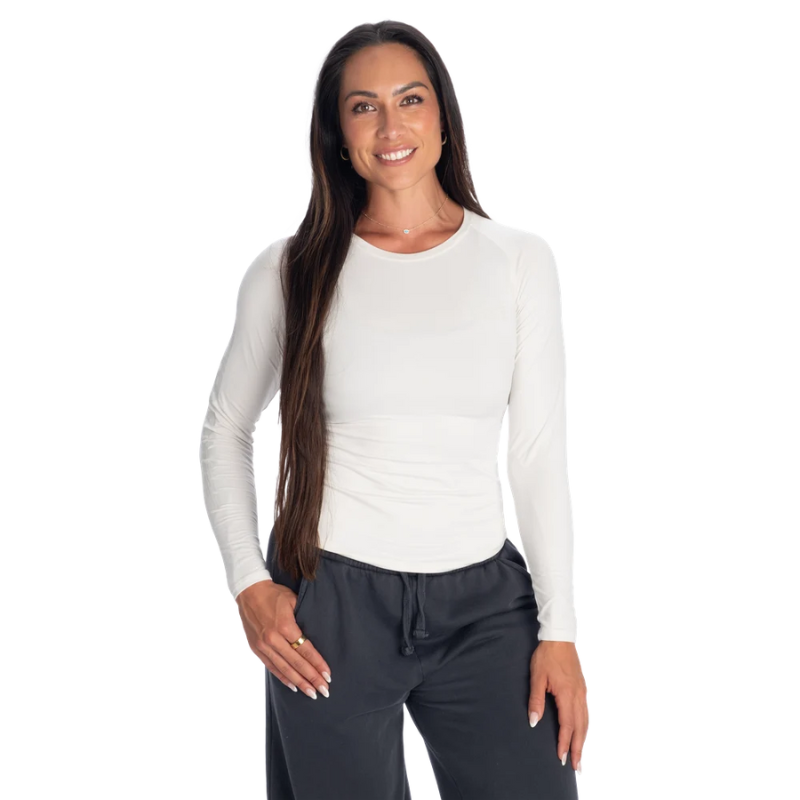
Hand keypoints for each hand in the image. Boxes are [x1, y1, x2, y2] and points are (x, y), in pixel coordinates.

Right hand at [236, 579, 332, 698]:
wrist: (249, 592)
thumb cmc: (274, 594)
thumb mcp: (293, 600)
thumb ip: (304, 617)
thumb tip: (317, 633)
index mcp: (285, 626)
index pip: (306, 650)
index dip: (317, 664)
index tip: (328, 675)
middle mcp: (273, 639)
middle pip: (297, 663)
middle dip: (312, 678)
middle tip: (324, 690)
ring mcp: (264, 646)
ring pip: (284, 669)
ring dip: (299, 682)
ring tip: (311, 693)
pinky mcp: (256, 648)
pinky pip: (272, 667)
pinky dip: (283, 677)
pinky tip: (293, 686)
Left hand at [528, 640, 587, 771]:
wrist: (559, 638)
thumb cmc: (546, 656)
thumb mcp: (537, 676)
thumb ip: (536, 700)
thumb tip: (533, 722)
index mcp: (567, 694)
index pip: (567, 724)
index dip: (565, 743)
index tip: (562, 758)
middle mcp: (578, 695)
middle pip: (580, 727)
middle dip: (578, 748)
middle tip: (576, 767)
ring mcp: (582, 692)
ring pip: (585, 721)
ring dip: (583, 740)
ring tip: (580, 755)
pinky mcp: (582, 688)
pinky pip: (586, 712)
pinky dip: (585, 727)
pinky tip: (581, 732)